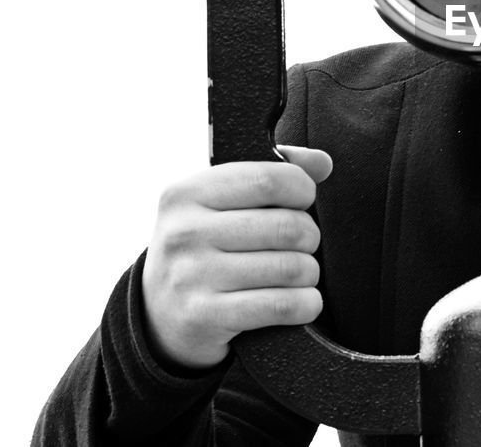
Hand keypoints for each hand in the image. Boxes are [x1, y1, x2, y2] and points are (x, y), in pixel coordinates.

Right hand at [141, 146, 331, 369]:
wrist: (159, 317)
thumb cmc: (205, 248)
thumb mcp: (220, 203)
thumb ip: (272, 171)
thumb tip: (321, 162)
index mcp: (187, 193)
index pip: (268, 179)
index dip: (302, 189)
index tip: (303, 201)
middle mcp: (184, 232)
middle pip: (288, 226)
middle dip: (310, 237)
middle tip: (301, 244)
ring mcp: (191, 277)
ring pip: (292, 268)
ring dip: (309, 273)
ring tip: (297, 274)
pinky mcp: (205, 317)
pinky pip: (283, 306)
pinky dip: (306, 304)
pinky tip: (301, 302)